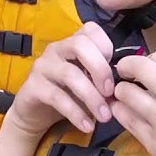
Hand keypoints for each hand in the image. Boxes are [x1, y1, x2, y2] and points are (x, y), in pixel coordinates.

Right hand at [5, 22, 115, 137]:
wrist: (35, 114)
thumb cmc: (67, 95)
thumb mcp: (88, 84)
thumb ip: (102, 80)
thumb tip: (123, 88)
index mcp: (72, 44)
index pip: (90, 30)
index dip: (106, 46)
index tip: (116, 70)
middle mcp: (56, 49)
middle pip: (79, 45)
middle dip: (100, 69)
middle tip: (111, 93)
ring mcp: (42, 66)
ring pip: (69, 74)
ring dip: (91, 97)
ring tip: (104, 116)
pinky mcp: (32, 86)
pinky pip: (57, 97)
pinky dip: (75, 113)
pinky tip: (87, 125)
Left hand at [110, 50, 155, 155]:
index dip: (145, 60)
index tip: (140, 69)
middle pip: (140, 67)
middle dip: (126, 68)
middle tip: (122, 75)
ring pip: (127, 93)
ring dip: (120, 93)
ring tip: (122, 98)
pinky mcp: (153, 143)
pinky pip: (126, 118)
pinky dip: (119, 112)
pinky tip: (121, 112)